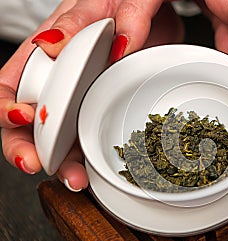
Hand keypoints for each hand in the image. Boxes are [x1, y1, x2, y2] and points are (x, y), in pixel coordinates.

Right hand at [0, 0, 183, 190]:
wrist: (155, 14)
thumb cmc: (120, 4)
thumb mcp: (97, 6)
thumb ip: (77, 24)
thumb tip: (53, 45)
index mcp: (47, 53)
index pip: (11, 83)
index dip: (7, 104)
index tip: (23, 117)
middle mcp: (60, 80)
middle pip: (29, 120)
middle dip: (28, 146)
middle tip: (37, 164)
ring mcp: (82, 99)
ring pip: (61, 137)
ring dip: (63, 161)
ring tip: (75, 179)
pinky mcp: (104, 109)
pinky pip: (91, 137)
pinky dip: (90, 156)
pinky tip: (93, 169)